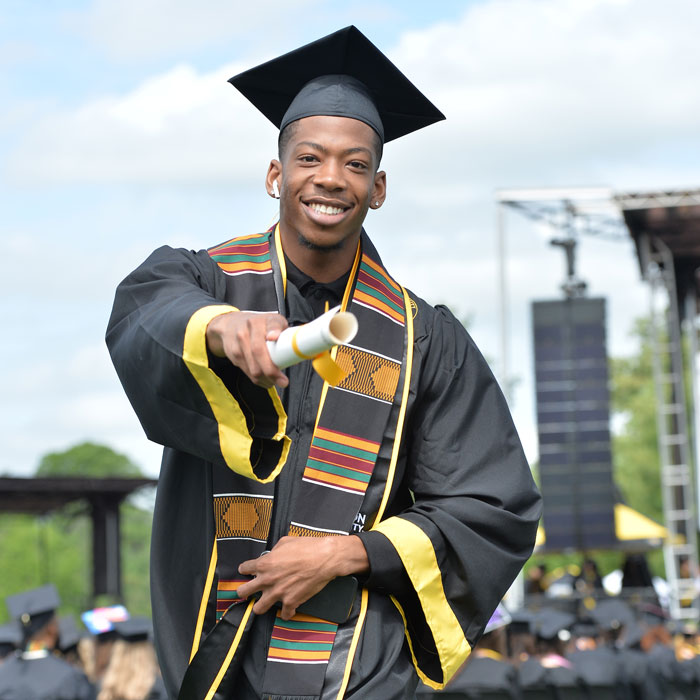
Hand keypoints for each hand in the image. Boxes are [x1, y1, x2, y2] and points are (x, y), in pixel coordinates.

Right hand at [206, 311, 288, 388]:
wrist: (230, 325)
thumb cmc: (258, 325)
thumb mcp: (274, 322)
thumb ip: (284, 335)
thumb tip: (294, 355)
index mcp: (262, 321)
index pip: (270, 324)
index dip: (273, 331)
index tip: (274, 337)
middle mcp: (248, 330)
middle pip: (258, 352)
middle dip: (271, 371)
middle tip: (283, 381)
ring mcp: (239, 343)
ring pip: (252, 367)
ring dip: (266, 379)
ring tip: (276, 381)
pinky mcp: (233, 355)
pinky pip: (247, 372)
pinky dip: (258, 380)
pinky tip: (266, 380)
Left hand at [236, 535, 368, 619]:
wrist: (325, 558)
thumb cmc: (307, 547)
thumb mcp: (285, 542)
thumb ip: (273, 551)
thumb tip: (271, 555)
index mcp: (264, 564)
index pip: (244, 569)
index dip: (246, 569)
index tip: (248, 571)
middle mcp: (267, 580)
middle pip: (244, 591)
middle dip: (244, 591)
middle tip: (247, 591)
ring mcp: (278, 593)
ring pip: (258, 609)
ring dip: (261, 605)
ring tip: (264, 603)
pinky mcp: (291, 602)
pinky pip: (284, 614)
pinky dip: (287, 612)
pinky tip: (289, 608)